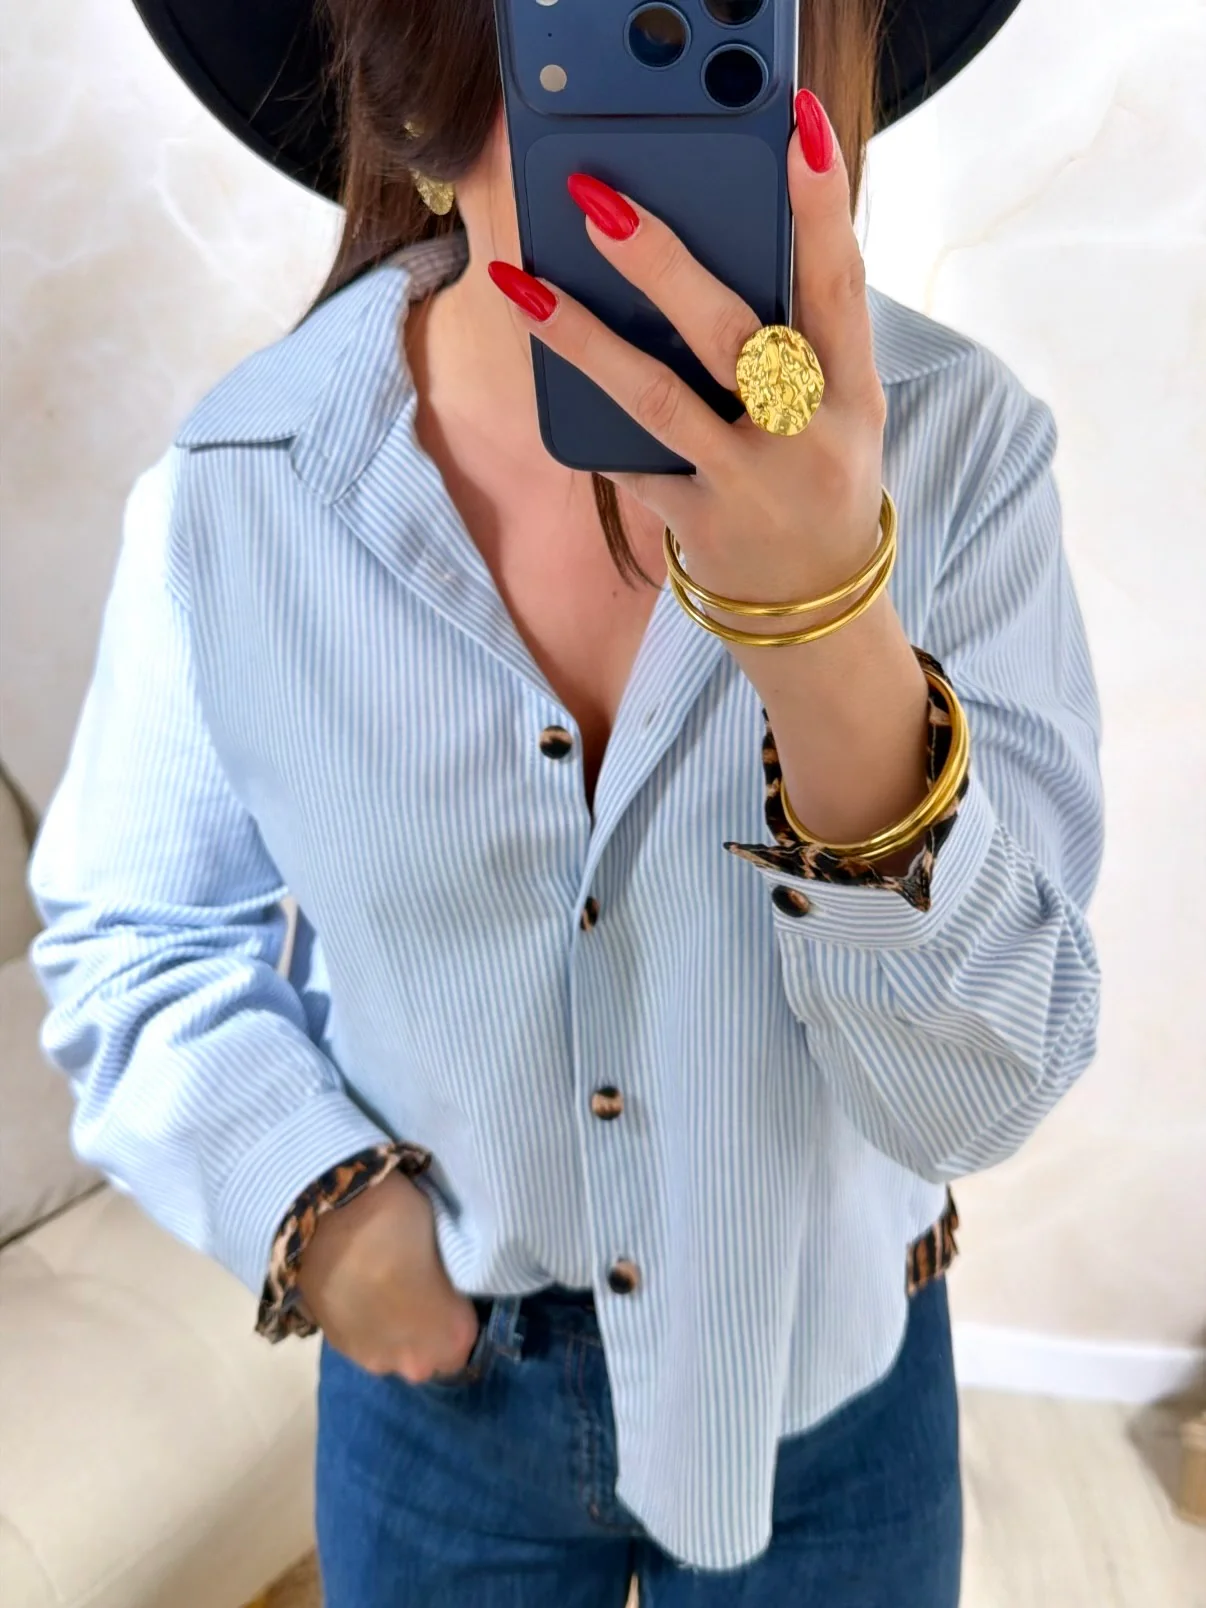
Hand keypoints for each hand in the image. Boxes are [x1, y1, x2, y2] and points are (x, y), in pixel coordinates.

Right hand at [295, 1170, 479, 1381]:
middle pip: (430, 1355)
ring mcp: (375, 1361)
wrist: (321, 1219)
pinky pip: (366, 1343)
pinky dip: (365, 1325)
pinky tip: (359, 1294)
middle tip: (416, 1289)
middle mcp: (417, 1362)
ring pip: (396, 1354)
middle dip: (427, 1330)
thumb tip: (440, 1282)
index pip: (465, 1343)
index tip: (449, 1291)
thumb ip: (447, 1279)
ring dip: (394, 1332)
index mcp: (453, 1335)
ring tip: (383, 1291)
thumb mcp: (444, 1240)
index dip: (457, 1316)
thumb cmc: (396, 1222)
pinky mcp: (340, 1350)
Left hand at [487, 88, 886, 624]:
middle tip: (599, 199)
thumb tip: (723, 246)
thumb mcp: (843, 411)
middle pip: (732, 334)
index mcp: (852, 393)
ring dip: (586, 338)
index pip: (840, 287)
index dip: (822, 208)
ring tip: (527, 284)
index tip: (796, 130)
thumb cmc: (823, 481)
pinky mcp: (699, 526)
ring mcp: (748, 485)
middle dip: (663, 261)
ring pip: (659, 398)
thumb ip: (805, 341)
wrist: (818, 610)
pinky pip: (632, 464)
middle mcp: (804, 437)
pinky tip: (550, 371)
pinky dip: (591, 419)